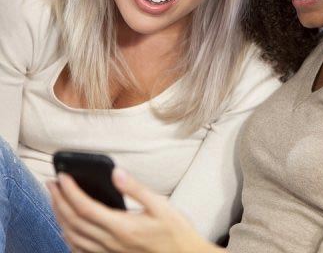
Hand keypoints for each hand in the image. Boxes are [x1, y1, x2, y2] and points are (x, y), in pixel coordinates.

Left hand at [48, 168, 224, 252]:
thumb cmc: (176, 232)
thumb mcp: (161, 205)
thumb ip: (137, 189)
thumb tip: (116, 173)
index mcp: (123, 227)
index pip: (86, 208)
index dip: (70, 191)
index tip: (62, 177)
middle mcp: (111, 242)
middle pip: (74, 222)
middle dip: (59, 201)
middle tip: (51, 183)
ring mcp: (109, 252)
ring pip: (73, 237)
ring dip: (59, 217)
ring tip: (55, 200)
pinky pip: (81, 250)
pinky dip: (68, 238)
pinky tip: (66, 229)